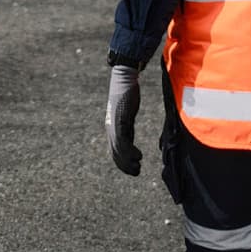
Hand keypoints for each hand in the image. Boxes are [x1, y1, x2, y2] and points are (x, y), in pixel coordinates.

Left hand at [106, 61, 143, 175]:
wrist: (123, 79)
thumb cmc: (127, 93)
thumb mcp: (126, 112)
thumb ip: (127, 123)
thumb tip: (129, 128)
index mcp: (113, 127)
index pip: (114, 150)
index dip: (122, 162)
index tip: (132, 169)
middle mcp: (111, 128)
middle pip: (115, 153)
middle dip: (124, 165)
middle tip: (136, 173)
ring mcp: (114, 125)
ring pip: (118, 150)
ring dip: (128, 161)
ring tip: (138, 168)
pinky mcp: (119, 121)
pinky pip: (123, 141)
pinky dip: (130, 151)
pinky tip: (139, 157)